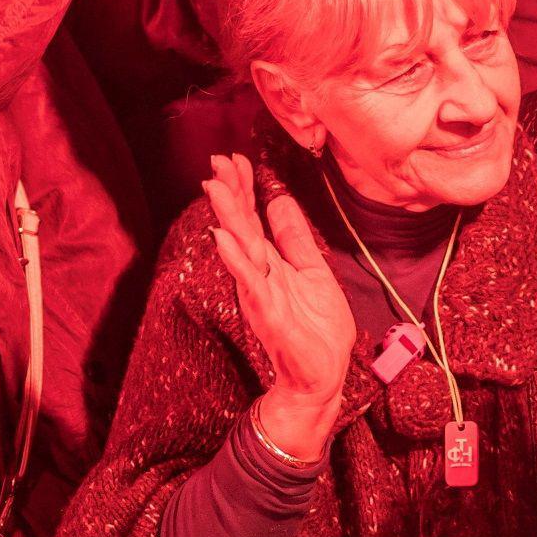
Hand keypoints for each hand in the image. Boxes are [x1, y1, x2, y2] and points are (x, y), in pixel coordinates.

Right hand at [201, 154, 353, 461]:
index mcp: (272, 263)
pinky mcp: (268, 314)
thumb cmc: (317, 329)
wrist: (323, 378)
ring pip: (242, 249)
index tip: (235, 158)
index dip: (244, 189)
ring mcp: (261, 293)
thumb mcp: (312, 272)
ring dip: (228, 218)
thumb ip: (294, 238)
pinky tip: (223, 237)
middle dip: (230, 194)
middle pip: (242, 227)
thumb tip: (279, 200)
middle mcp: (261, 274)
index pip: (253, 219)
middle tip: (216, 161)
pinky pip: (250, 282)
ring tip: (213, 188)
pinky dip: (236, 259)